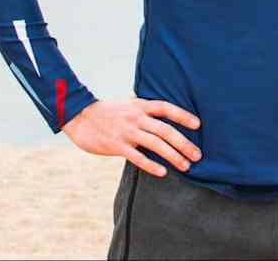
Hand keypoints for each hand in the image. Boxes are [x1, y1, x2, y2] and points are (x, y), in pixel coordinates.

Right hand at [62, 98, 202, 177]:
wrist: (79, 116)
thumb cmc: (107, 112)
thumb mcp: (127, 105)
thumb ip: (144, 111)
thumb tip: (163, 117)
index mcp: (140, 106)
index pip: (166, 108)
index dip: (183, 115)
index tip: (197, 125)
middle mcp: (136, 117)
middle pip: (165, 130)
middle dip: (184, 143)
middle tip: (198, 155)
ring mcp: (127, 132)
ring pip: (156, 144)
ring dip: (173, 155)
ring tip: (185, 165)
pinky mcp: (116, 145)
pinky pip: (137, 157)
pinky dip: (151, 165)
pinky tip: (162, 172)